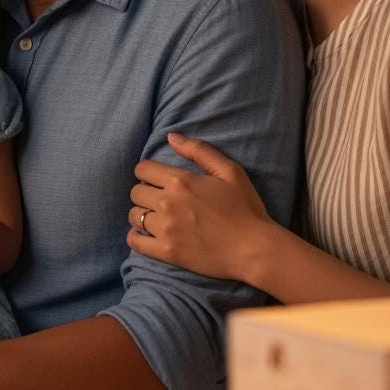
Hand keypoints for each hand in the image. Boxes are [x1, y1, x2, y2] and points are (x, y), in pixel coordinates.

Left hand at [128, 133, 273, 281]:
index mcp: (181, 180)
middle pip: (135, 192)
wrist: (255, 249)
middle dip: (145, 193)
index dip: (148, 173)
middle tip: (159, 200)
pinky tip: (146, 235)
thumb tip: (171, 136)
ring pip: (134, 216)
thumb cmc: (245, 208)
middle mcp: (168, 202)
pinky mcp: (167, 252)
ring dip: (141, 214)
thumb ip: (199, 150)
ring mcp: (166, 229)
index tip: (157, 180)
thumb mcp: (230, 171)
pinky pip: (135, 242)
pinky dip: (136, 237)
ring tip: (156, 218)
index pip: (142, 169)